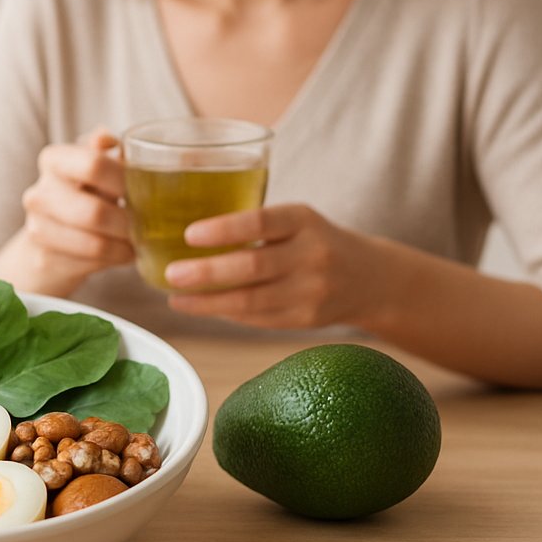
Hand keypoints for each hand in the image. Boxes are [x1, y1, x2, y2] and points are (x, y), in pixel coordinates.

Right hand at [0, 129, 134, 297]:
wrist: (48, 241)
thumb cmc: (82, 195)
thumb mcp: (93, 169)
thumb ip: (104, 152)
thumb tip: (108, 139)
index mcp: (53, 160)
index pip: (93, 165)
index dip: (123, 179)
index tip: (142, 186)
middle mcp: (39, 193)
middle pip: (95, 212)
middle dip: (129, 221)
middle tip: (148, 222)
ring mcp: (37, 228)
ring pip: (96, 244)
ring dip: (126, 244)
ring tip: (139, 238)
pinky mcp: (45, 259)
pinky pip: (93, 262)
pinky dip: (117, 257)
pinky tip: (124, 251)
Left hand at [162, 204, 384, 328]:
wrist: (371, 279)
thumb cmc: (316, 241)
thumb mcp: (297, 221)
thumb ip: (257, 226)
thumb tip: (188, 236)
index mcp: (304, 221)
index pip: (261, 222)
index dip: (224, 229)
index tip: (189, 234)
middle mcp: (311, 256)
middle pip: (252, 267)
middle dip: (206, 273)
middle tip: (170, 274)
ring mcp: (311, 292)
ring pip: (250, 301)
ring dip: (207, 302)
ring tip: (176, 298)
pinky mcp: (305, 320)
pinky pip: (257, 319)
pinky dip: (225, 313)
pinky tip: (201, 307)